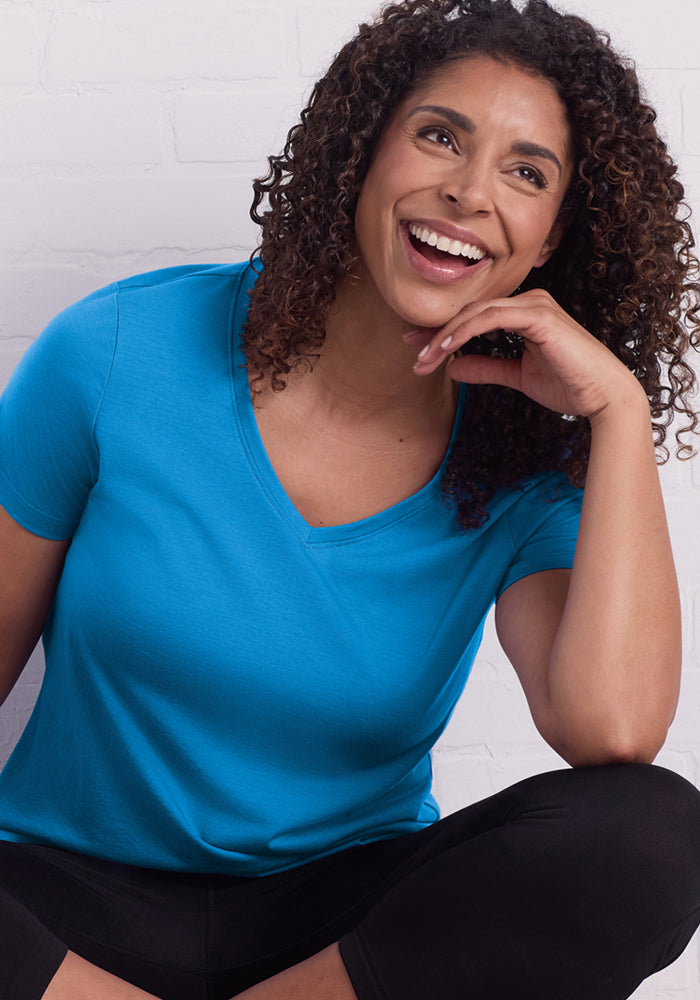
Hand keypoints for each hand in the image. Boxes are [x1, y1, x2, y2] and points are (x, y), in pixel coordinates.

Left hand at [411, 289, 642, 420]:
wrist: (604, 397)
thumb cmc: (569, 385)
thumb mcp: (517, 376)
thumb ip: (487, 368)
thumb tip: (453, 368)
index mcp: (525, 312)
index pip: (475, 316)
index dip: (443, 331)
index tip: (418, 348)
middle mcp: (529, 302)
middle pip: (470, 311)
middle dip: (437, 332)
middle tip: (411, 351)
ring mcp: (534, 305)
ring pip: (476, 312)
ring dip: (445, 335)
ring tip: (423, 358)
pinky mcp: (538, 316)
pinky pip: (490, 318)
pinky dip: (464, 332)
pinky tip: (445, 349)